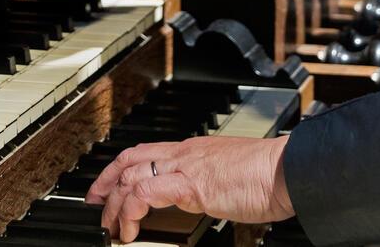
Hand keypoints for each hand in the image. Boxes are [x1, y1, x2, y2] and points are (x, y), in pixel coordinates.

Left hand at [86, 135, 293, 242]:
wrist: (286, 170)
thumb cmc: (269, 176)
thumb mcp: (230, 178)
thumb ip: (211, 185)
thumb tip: (204, 198)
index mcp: (195, 150)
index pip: (147, 151)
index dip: (121, 167)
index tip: (108, 187)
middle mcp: (186, 153)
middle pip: (130, 158)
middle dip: (105, 181)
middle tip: (94, 204)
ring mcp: (186, 166)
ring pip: (131, 174)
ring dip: (113, 202)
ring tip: (111, 225)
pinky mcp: (190, 184)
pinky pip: (146, 192)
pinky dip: (130, 209)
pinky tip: (130, 228)